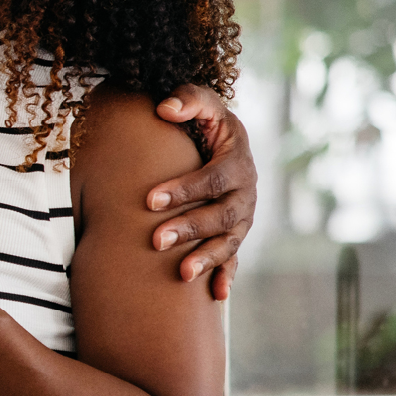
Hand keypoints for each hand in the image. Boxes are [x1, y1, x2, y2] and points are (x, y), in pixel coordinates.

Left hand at [149, 86, 257, 301]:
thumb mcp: (202, 104)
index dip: (184, 189)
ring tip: (181, 273)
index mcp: (238, 161)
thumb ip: (187, 99)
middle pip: (221, 216)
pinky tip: (216, 296)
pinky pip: (234, 259)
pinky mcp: (234, 234)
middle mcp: (246, 193)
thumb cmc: (204, 123)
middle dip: (189, 229)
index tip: (150, 200)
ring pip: (228, 242)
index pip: (213, 178)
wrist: (220, 143)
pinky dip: (226, 276)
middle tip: (155, 240)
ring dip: (206, 258)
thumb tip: (164, 108)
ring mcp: (242, 218)